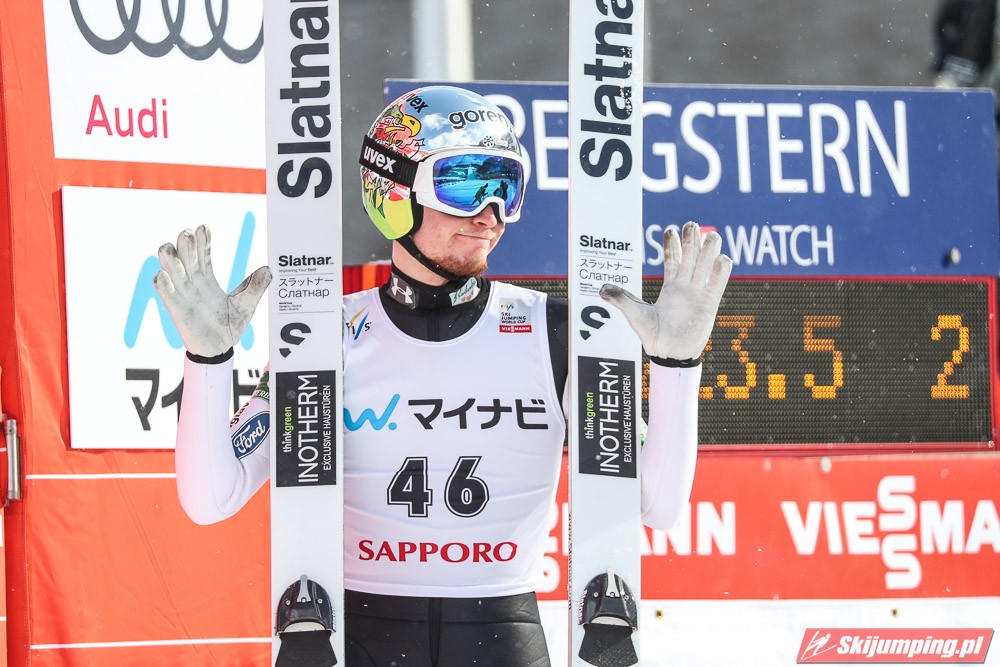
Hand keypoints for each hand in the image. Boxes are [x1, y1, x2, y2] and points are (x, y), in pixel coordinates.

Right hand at [153, 225, 270, 357]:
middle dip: (186, 246)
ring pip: (174, 274)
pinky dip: (163, 285)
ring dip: (169, 261)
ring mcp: (184, 297)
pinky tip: (161, 275)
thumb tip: (268, 270)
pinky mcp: (178, 312)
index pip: (203, 256)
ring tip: (166, 247)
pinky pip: (168, 296)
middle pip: (187, 260)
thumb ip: (255, 287)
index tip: (203, 227)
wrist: (221, 349)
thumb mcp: (246, 304)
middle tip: (186, 232)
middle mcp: (193, 285)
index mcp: (207, 280)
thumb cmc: (230, 325)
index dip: (203, 242)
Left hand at [600, 221, 731, 360]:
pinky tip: (722, 259)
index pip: (672, 259)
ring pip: (706, 266)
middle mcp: (685, 287)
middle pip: (691, 257)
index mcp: (670, 287)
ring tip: (712, 236)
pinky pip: (717, 284)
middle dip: (692, 240)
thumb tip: (601, 288)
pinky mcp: (709, 304)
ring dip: (710, 250)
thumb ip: (622, 299)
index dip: (672, 244)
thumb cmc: (653, 335)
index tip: (670, 230)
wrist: (669, 353)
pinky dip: (721, 271)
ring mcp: (698, 294)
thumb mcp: (635, 314)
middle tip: (691, 224)